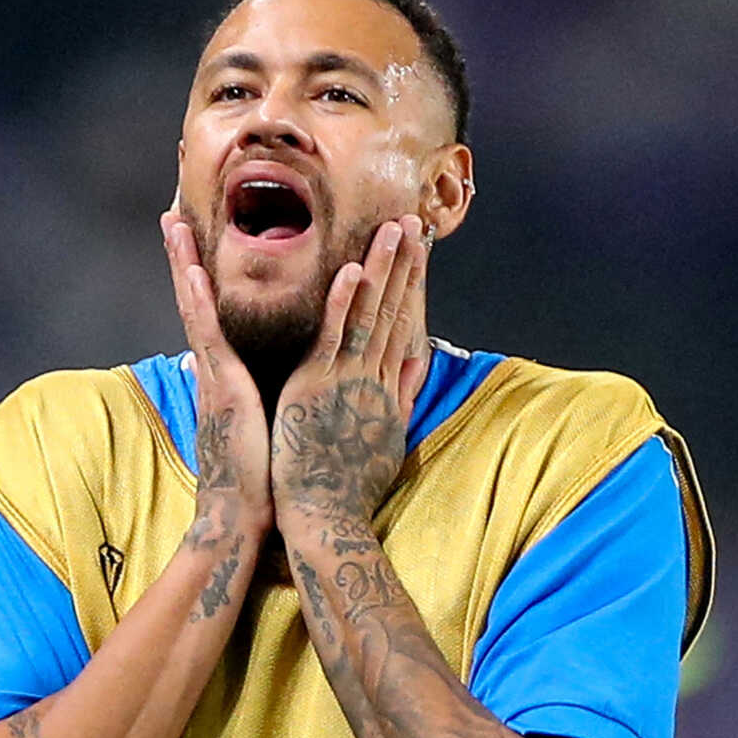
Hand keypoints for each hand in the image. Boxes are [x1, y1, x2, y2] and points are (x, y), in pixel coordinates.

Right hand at [162, 211, 272, 544]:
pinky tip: (194, 272)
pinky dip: (202, 302)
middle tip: (170, 215)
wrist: (241, 515)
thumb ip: (232, 390)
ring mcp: (214, 375)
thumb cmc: (255, 475)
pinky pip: (212, 336)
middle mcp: (212, 368)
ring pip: (196, 307)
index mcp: (223, 374)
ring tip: (172, 224)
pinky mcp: (223, 387)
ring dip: (184, 264)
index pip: (209, 313)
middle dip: (183, 256)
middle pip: (195, 299)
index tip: (192, 242)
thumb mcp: (248, 421)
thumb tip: (216, 369)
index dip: (199, 276)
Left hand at [271, 215, 430, 526]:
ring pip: (370, 314)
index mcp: (384, 387)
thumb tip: (417, 368)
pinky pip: (334, 337)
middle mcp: (373, 377)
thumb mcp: (384, 438)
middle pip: (393, 310)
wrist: (326, 516)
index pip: (401, 324)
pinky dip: (344, 304)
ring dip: (384, 269)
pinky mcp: (320, 386)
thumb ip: (399, 398)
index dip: (410, 284)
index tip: (417, 251)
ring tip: (395, 228)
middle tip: (413, 221)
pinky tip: (354, 271)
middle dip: (405, 264)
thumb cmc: (348, 484)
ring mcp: (348, 379)